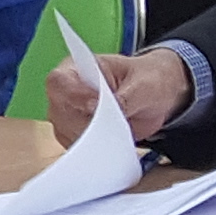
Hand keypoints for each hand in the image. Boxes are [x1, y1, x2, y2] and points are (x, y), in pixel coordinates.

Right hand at [44, 48, 197, 143]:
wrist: (156, 97)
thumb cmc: (147, 80)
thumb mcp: (144, 84)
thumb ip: (126, 97)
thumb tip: (109, 109)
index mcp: (78, 67)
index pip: (59, 81)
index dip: (73, 96)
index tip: (96, 107)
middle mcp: (67, 91)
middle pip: (59, 111)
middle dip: (86, 122)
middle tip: (114, 122)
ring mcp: (69, 114)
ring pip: (65, 131)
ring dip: (92, 136)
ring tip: (118, 128)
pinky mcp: (76, 133)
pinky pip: (75, 145)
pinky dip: (93, 147)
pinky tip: (112, 139)